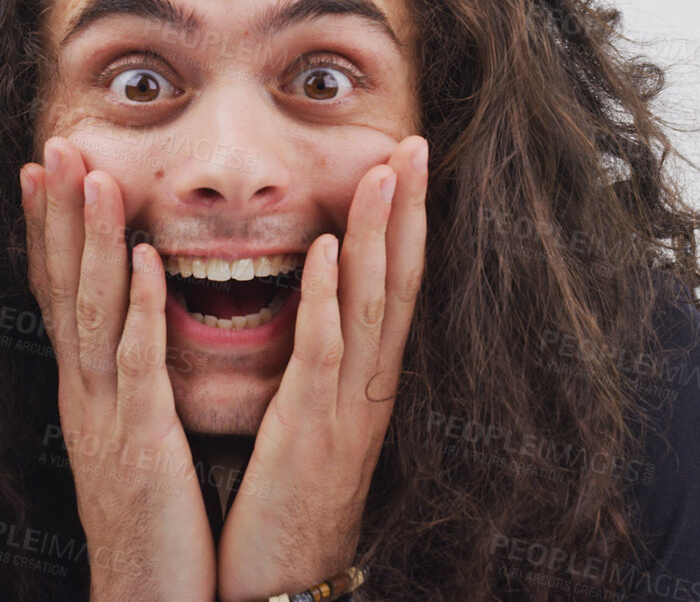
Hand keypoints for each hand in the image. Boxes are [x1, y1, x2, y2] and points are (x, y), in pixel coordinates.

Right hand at [22, 137, 214, 601]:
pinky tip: (146, 259)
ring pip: (93, 310)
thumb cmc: (153, 529)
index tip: (41, 169)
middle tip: (53, 144)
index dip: (48, 230)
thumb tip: (132, 341)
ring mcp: (108, 416)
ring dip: (94, 238)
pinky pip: (139, 363)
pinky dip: (140, 307)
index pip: (59, 295)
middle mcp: (87, 395)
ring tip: (94, 173)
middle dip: (59, 213)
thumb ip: (130, 391)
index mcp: (89, 394)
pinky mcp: (141, 441)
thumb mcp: (133, 445)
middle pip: (63, 287)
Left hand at [214, 135, 428, 601]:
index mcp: (365, 381)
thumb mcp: (310, 420)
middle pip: (399, 280)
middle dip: (407, 209)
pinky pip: (324, 351)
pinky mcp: (312, 426)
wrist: (284, 580)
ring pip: (373, 304)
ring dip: (379, 233)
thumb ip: (317, 365)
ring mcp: (347, 404)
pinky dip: (330, 297)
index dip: (406, 221)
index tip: (406, 159)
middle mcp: (369, 384)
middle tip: (414, 141)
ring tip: (384, 169)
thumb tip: (314, 306)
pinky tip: (330, 250)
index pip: (395, 284)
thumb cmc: (288, 503)